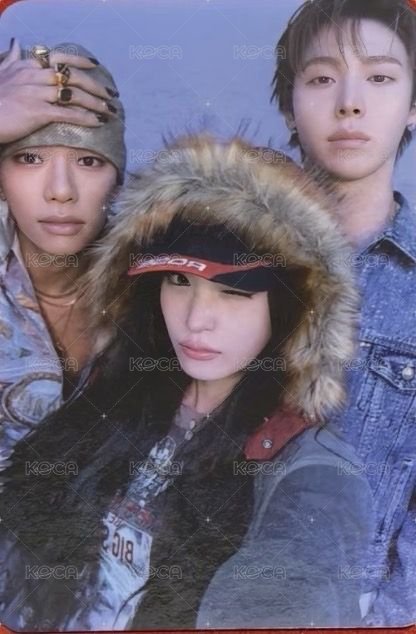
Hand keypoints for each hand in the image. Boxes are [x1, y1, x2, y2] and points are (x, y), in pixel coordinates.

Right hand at [0, 39, 116, 143]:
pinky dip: (86, 117)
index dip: (79, 61)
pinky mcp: (38, 112)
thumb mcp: (0, 71)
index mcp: (28, 66)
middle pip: (73, 77)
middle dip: (96, 86)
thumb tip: (16, 42)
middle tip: (111, 95)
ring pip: (75, 95)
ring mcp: (37, 94)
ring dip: (96, 103)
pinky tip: (97, 122)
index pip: (59, 58)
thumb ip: (11, 57)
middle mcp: (35, 76)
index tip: (95, 65)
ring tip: (110, 111)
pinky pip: (68, 113)